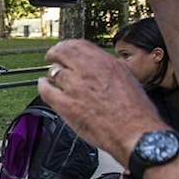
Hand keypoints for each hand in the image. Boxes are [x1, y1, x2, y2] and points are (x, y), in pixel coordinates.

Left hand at [38, 40, 166, 162]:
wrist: (135, 133)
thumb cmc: (136, 111)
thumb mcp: (127, 78)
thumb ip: (110, 68)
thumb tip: (98, 64)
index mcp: (105, 63)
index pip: (79, 45)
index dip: (68, 45)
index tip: (64, 48)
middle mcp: (88, 71)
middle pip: (62, 52)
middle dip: (55, 53)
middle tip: (51, 56)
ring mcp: (75, 87)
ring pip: (54, 72)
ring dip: (52, 73)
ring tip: (51, 76)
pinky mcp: (66, 105)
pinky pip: (46, 90)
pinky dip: (43, 86)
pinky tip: (44, 86)